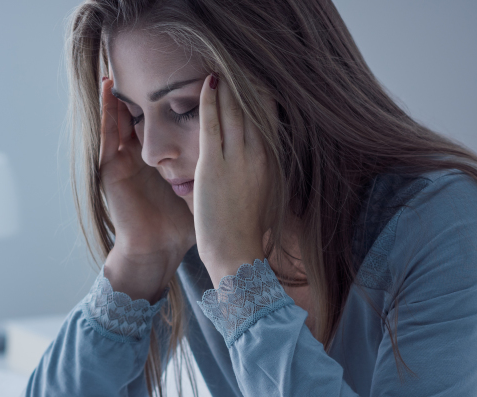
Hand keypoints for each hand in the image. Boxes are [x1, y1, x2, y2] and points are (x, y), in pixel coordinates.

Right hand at [97, 78, 195, 300]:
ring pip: (120, 122)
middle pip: (141, 118)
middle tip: (145, 66)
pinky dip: (105, 113)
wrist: (158, 249)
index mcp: (161, 161)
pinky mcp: (111, 170)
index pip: (163, 124)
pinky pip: (106, 136)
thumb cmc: (181, 226)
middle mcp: (141, 159)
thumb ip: (216, 173)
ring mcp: (124, 163)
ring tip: (117, 73)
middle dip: (142, 94)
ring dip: (117, 98)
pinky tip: (106, 93)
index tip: (181, 77)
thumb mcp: (202, 190)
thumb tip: (247, 164)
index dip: (169, 101)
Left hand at [194, 74, 270, 283]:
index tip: (255, 80)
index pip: (267, 119)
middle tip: (236, 61)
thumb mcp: (263, 200)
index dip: (260, 96)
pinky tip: (206, 83)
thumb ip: (260, 179)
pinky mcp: (214, 165)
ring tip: (221, 65)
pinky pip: (211, 124)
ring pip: (233, 111)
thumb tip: (260, 171)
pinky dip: (209, 101)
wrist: (238, 255)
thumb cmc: (247, 234)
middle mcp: (258, 156)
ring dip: (227, 85)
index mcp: (270, 164)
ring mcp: (236, 159)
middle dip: (244, 84)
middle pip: (253, 109)